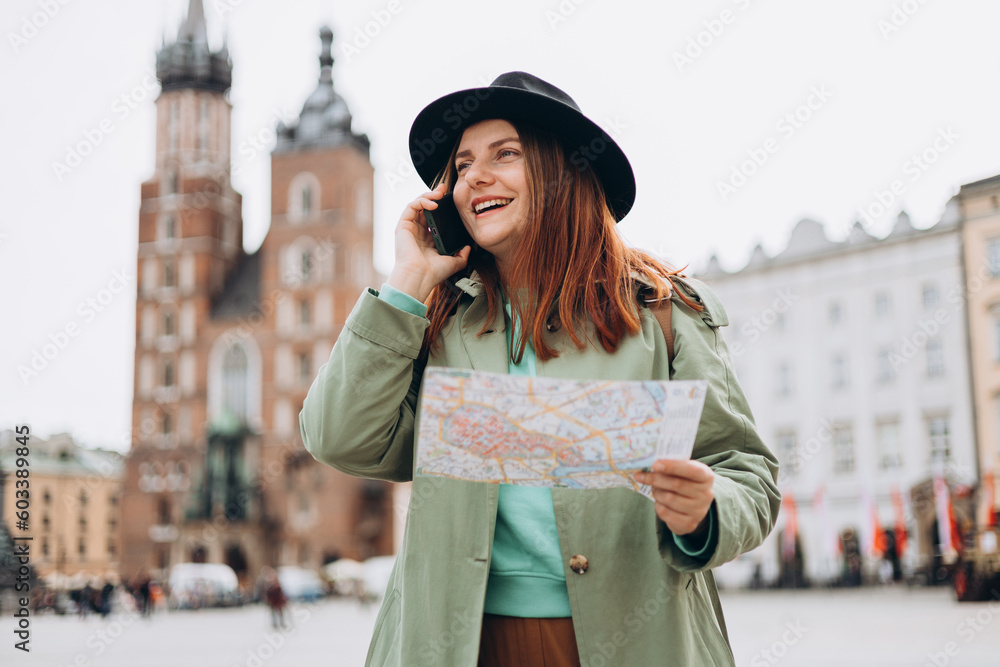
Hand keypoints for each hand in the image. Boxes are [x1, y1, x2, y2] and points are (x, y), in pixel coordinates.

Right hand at [385, 183, 470, 301]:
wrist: (420, 277)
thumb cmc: (433, 273)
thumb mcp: (453, 262)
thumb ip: (462, 255)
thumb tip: (469, 247)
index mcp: (428, 239)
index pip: (435, 217)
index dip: (442, 206)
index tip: (452, 200)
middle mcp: (418, 232)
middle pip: (426, 207)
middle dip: (435, 195)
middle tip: (445, 189)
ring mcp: (409, 228)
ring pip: (418, 204)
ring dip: (428, 195)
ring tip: (440, 193)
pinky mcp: (403, 225)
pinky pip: (411, 206)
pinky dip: (422, 201)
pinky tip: (433, 204)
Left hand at [634, 459, 714, 536]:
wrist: (693, 507)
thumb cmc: (685, 483)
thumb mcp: (684, 472)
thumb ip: (672, 466)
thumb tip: (650, 462)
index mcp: (706, 476)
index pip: (691, 470)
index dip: (672, 466)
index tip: (655, 464)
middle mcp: (706, 494)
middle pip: (677, 484)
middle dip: (655, 479)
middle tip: (641, 476)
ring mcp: (699, 511)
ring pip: (669, 499)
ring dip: (656, 492)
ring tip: (654, 489)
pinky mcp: (689, 523)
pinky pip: (665, 513)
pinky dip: (657, 505)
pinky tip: (659, 502)